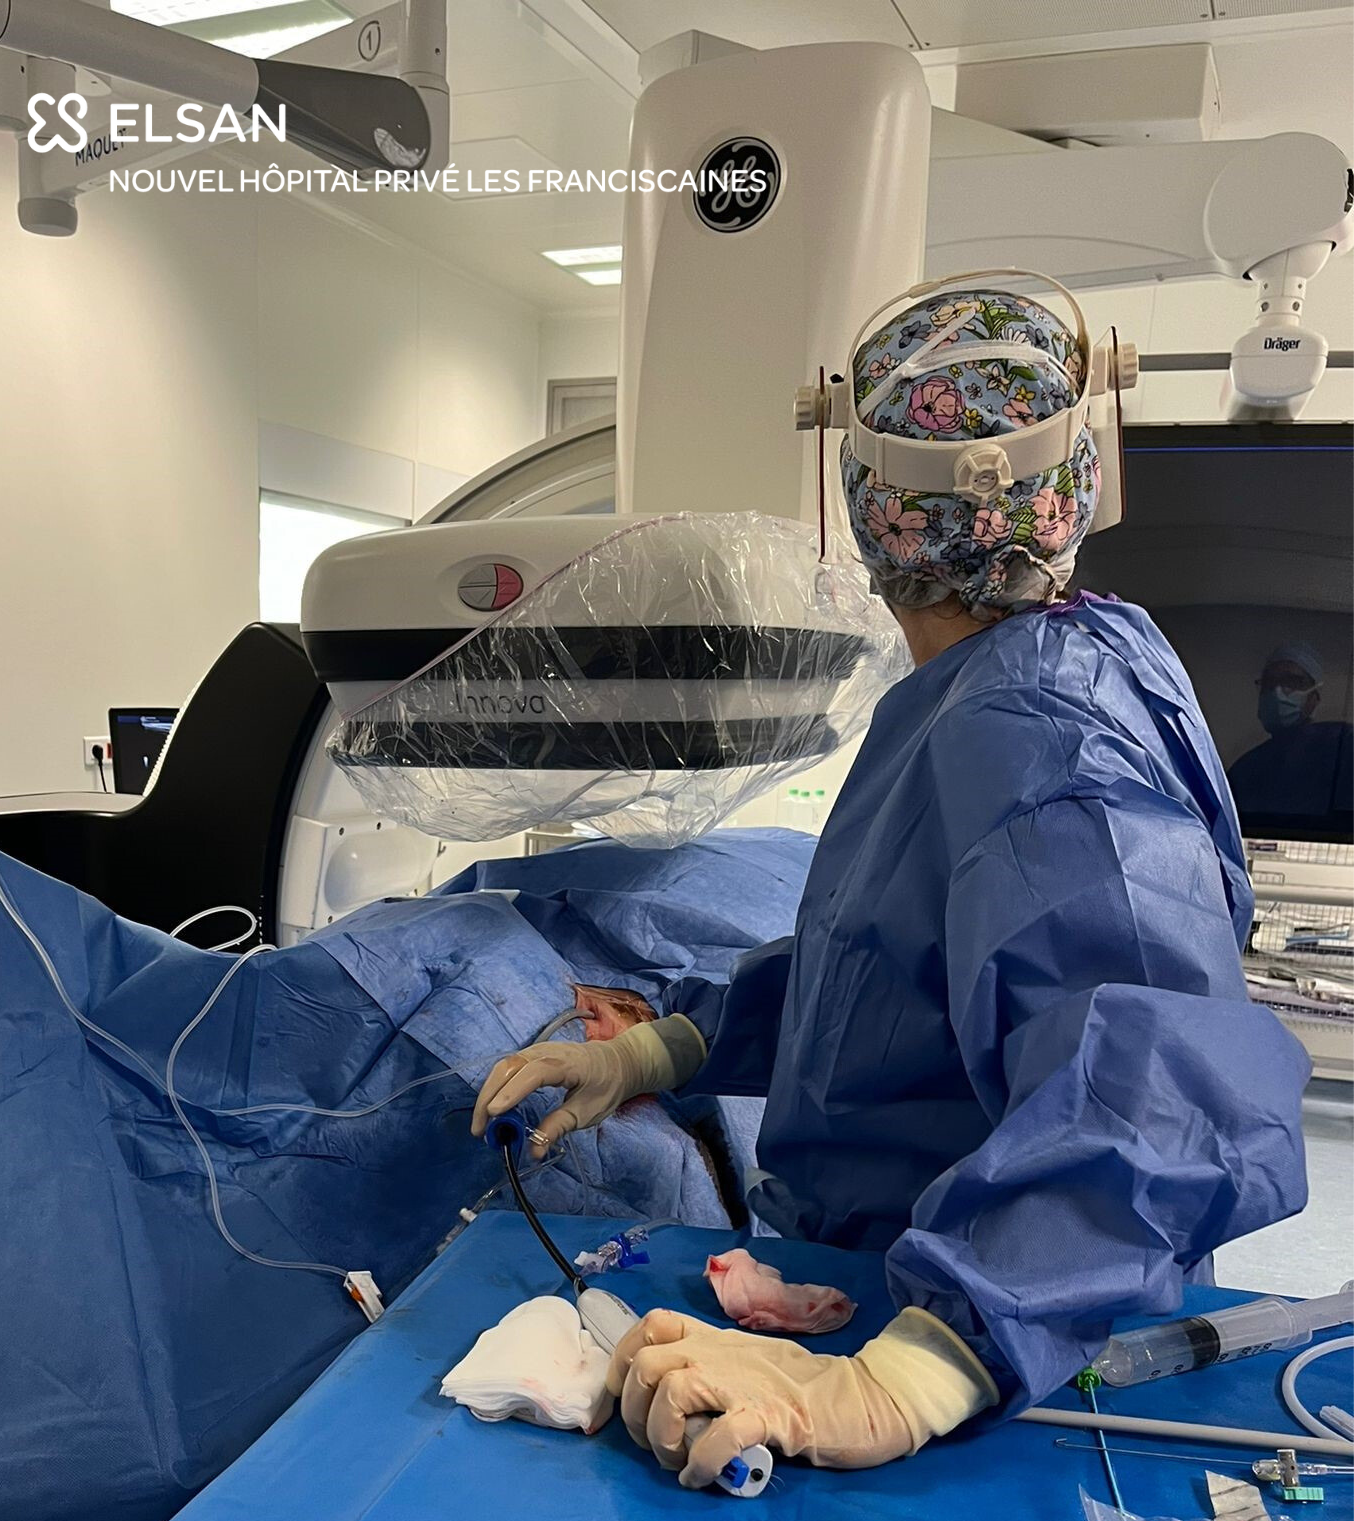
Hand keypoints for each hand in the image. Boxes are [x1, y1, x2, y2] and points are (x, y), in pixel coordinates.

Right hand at [471, 1012, 705, 1158]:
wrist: (619, 1061)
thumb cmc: (606, 1086)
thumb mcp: (587, 1112)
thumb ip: (558, 1128)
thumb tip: (534, 1151)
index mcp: (566, 1063)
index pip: (533, 1074)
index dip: (512, 1092)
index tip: (494, 1114)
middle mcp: (546, 1051)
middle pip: (509, 1067)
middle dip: (489, 1097)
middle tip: (479, 1130)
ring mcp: (538, 1049)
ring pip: (504, 1066)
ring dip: (488, 1093)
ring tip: (482, 1124)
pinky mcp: (533, 1054)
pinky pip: (508, 1067)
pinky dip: (496, 1086)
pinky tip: (493, 1108)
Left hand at [604, 1310, 915, 1487]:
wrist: (856, 1399)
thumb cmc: (797, 1387)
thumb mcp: (739, 1363)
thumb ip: (702, 1370)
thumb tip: (657, 1403)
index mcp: (711, 1337)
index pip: (647, 1326)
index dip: (618, 1369)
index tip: (613, 1413)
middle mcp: (718, 1351)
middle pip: (646, 1362)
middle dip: (633, 1411)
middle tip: (654, 1444)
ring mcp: (742, 1380)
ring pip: (672, 1392)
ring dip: (663, 1436)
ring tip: (679, 1461)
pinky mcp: (768, 1414)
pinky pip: (719, 1434)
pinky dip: (699, 1461)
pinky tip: (699, 1477)